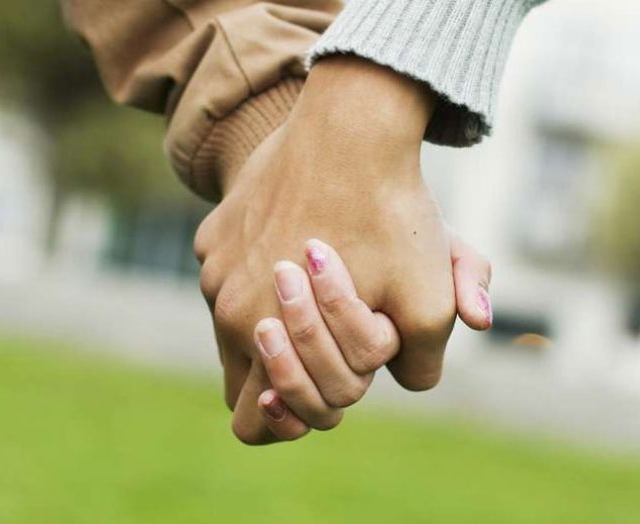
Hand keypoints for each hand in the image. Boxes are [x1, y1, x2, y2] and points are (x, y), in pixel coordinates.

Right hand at [194, 56, 490, 443]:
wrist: (352, 125)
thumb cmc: (389, 218)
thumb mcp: (427, 302)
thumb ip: (421, 364)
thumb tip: (409, 381)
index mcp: (257, 336)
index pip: (253, 419)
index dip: (295, 415)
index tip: (334, 381)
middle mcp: (221, 304)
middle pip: (251, 367)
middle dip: (299, 358)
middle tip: (340, 319)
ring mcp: (212, 262)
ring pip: (245, 315)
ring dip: (284, 310)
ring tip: (330, 270)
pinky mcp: (216, 227)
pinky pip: (237, 268)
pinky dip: (267, 265)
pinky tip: (307, 232)